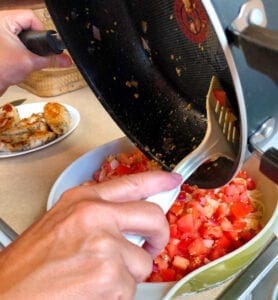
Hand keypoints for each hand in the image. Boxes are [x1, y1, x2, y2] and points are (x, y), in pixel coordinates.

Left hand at [0, 9, 71, 94]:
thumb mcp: (31, 63)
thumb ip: (51, 60)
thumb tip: (65, 60)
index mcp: (4, 21)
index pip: (30, 17)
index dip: (41, 32)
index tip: (45, 45)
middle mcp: (0, 25)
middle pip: (27, 26)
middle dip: (35, 42)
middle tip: (35, 51)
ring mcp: (0, 36)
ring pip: (21, 35)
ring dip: (27, 47)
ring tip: (25, 56)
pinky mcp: (1, 45)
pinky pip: (15, 43)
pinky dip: (20, 52)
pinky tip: (19, 59)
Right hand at [0, 171, 180, 299]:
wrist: (6, 295)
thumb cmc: (29, 265)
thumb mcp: (62, 222)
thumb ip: (96, 214)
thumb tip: (125, 216)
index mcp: (83, 199)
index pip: (131, 182)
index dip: (157, 180)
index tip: (173, 180)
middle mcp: (95, 215)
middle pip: (152, 216)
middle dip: (158, 234)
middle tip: (152, 245)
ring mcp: (104, 244)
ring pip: (142, 260)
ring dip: (127, 273)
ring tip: (98, 278)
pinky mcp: (109, 275)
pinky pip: (131, 286)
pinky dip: (117, 293)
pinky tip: (93, 291)